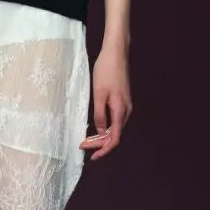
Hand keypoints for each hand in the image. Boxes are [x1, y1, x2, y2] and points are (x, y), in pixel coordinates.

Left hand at [80, 43, 131, 160]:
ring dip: (102, 136)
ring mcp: (125, 105)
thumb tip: (101, 132)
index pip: (115, 138)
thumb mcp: (99, 94)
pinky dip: (106, 127)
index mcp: (121, 110)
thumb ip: (100, 114)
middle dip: (100, 143)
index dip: (104, 149)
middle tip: (83, 146)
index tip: (92, 156)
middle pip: (115, 135)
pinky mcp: (122, 100)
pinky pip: (115, 119)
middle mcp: (126, 110)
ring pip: (115, 128)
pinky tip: (97, 127)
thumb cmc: (106, 70)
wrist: (116, 52)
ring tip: (87, 140)